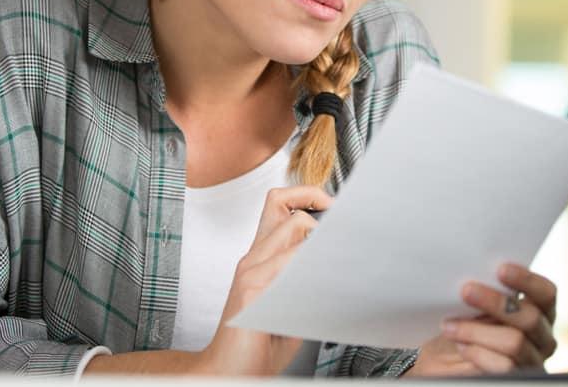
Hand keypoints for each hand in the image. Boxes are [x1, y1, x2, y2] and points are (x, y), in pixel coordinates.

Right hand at [199, 185, 332, 375]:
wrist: (226, 372)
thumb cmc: (258, 344)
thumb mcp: (290, 304)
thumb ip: (307, 279)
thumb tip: (341, 263)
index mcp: (262, 258)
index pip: (280, 206)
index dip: (310, 199)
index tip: (336, 213)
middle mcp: (253, 257)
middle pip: (281, 201)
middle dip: (316, 199)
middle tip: (339, 217)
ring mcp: (251, 270)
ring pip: (292, 224)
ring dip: (321, 232)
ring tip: (339, 247)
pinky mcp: (251, 288)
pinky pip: (288, 260)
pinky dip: (312, 259)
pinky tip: (326, 274)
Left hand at [406, 263, 557, 376]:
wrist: (446, 362)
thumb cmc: (466, 326)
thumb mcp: (477, 305)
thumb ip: (487, 289)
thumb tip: (477, 271)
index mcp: (540, 312)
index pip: (546, 293)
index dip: (527, 280)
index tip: (500, 269)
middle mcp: (543, 338)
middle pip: (531, 317)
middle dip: (496, 302)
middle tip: (466, 291)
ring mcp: (533, 362)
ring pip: (515, 342)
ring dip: (477, 330)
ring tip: (450, 326)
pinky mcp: (516, 379)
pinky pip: (504, 366)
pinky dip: (478, 352)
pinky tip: (461, 345)